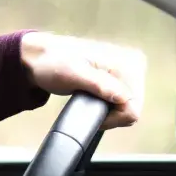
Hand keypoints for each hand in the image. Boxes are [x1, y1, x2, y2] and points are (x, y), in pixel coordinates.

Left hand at [20, 31, 146, 128]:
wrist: (41, 58)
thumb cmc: (52, 63)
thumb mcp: (72, 74)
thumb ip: (98, 85)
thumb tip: (122, 97)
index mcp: (128, 61)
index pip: (133, 107)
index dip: (111, 117)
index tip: (88, 110)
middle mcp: (134, 64)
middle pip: (133, 108)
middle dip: (110, 114)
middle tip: (85, 103)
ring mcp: (129, 71)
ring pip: (128, 108)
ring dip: (108, 110)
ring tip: (87, 99)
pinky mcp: (120, 78)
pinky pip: (122, 103)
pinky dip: (108, 106)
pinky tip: (93, 99)